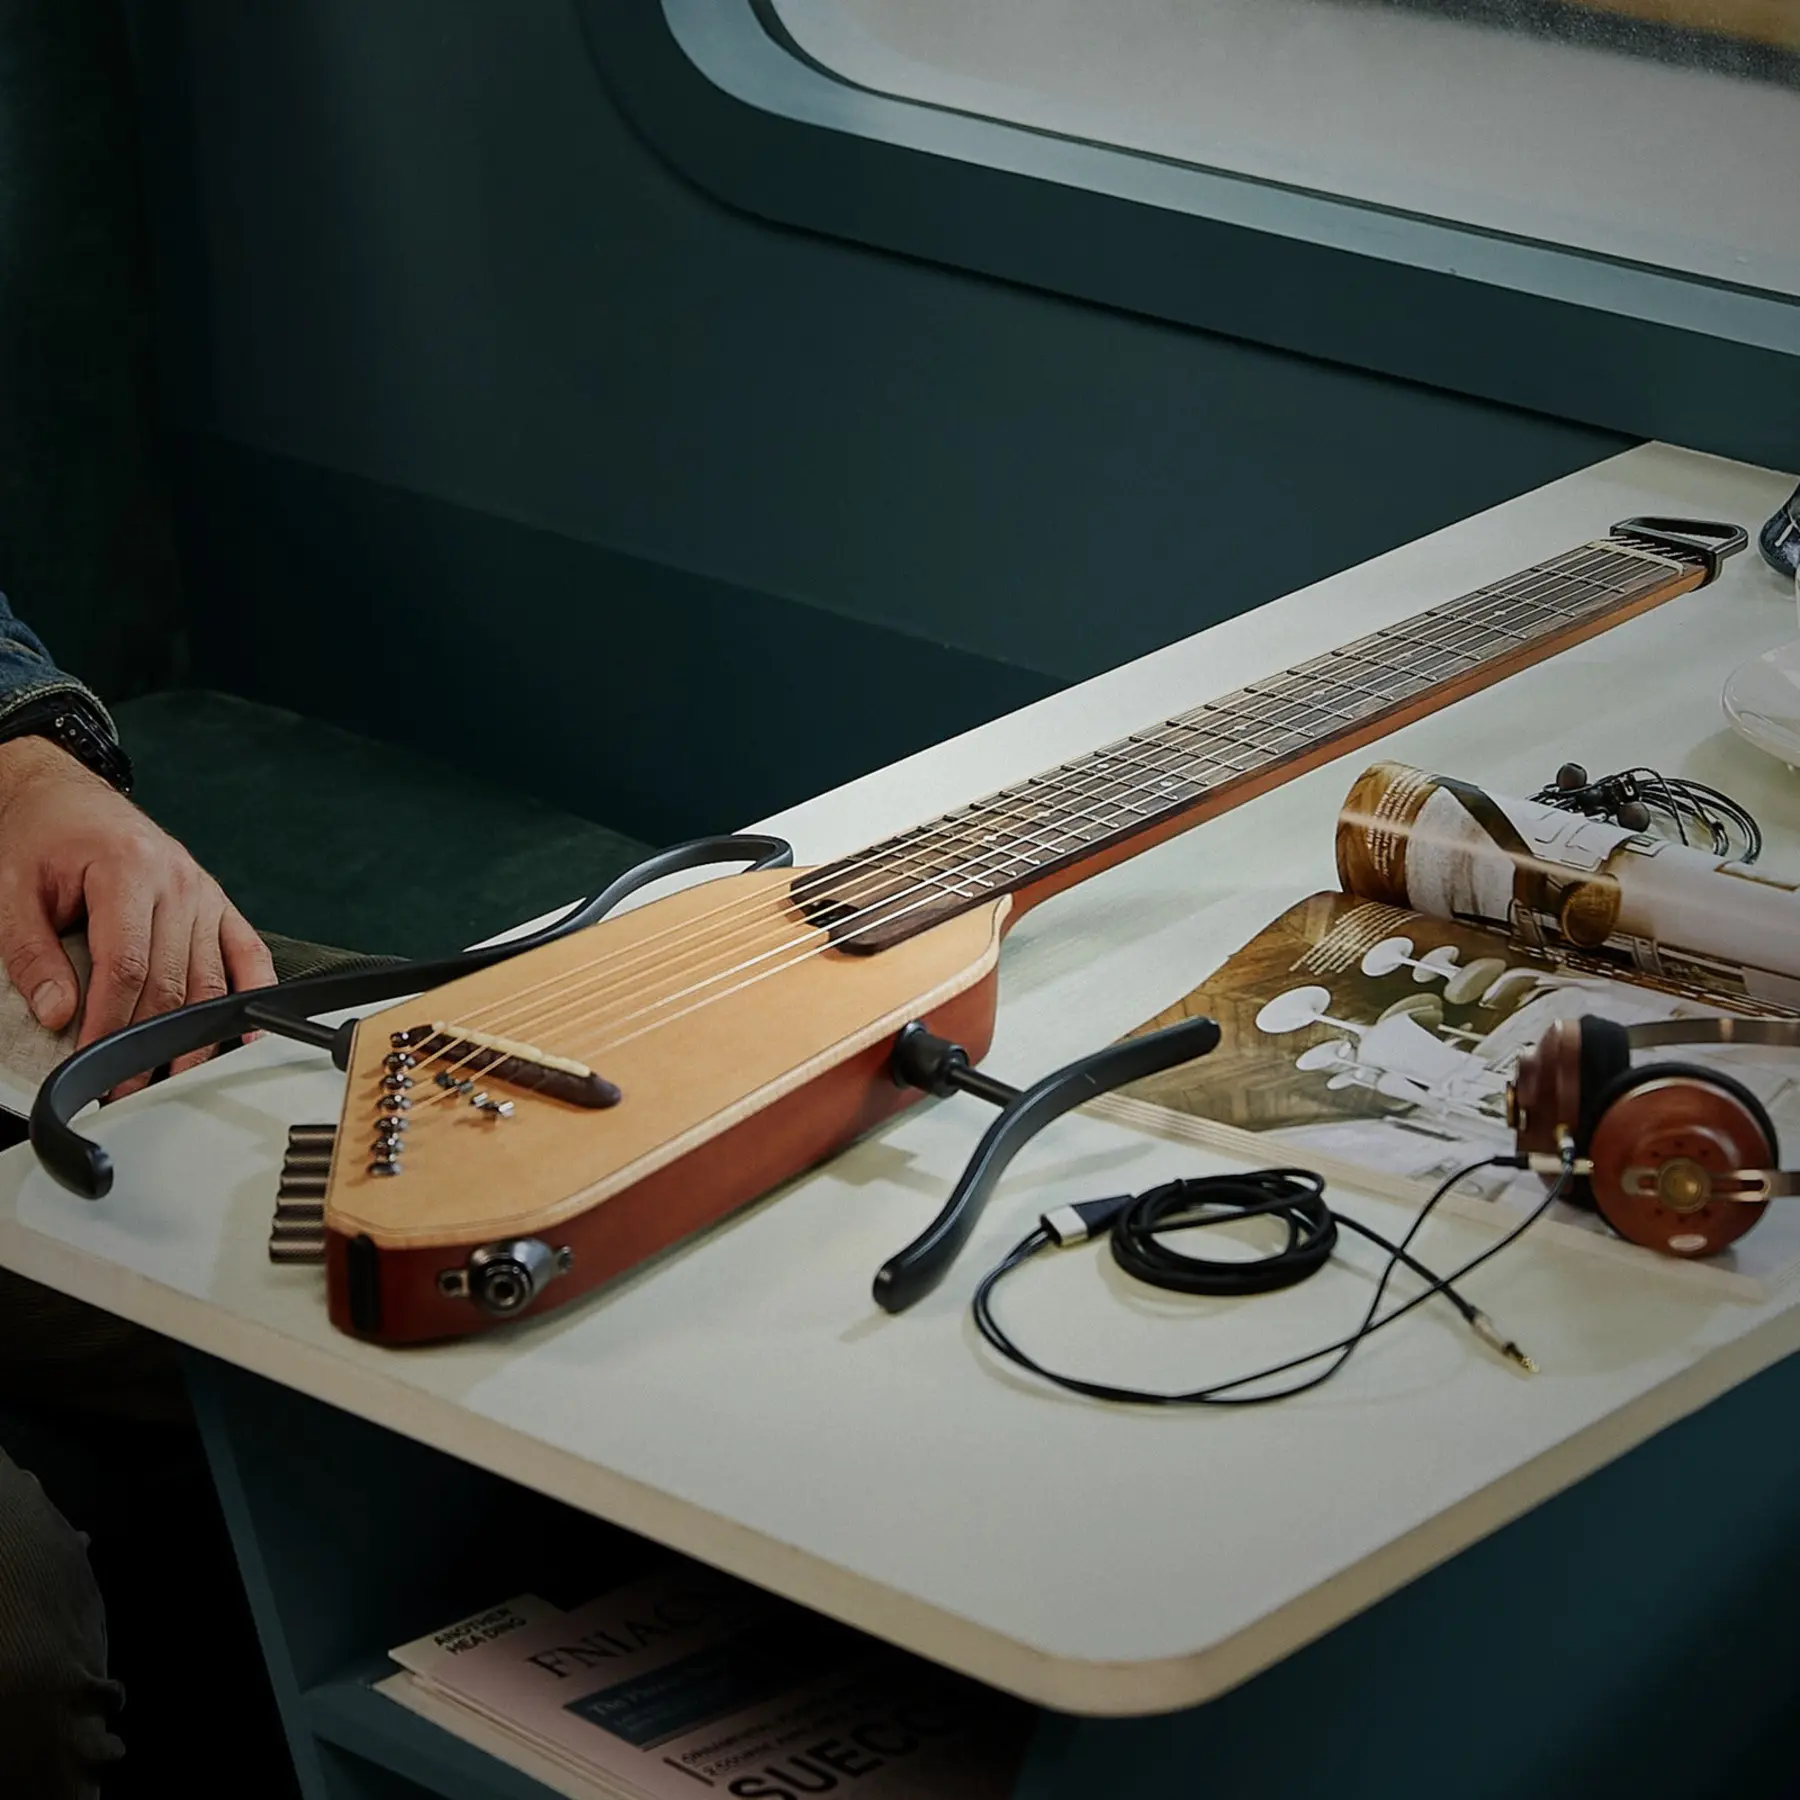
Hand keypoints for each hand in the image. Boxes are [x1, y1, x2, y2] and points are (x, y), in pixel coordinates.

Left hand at [0, 737, 274, 1089]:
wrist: (66, 794)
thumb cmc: (42, 835)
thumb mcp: (12, 889)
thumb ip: (30, 953)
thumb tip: (56, 1012)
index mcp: (128, 870)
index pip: (127, 965)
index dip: (111, 1021)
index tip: (94, 1060)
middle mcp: (178, 881)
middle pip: (172, 980)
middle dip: (148, 1041)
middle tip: (124, 1084)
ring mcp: (205, 893)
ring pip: (208, 978)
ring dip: (193, 1033)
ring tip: (170, 1074)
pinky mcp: (218, 903)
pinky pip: (247, 954)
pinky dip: (250, 993)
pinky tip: (244, 1031)